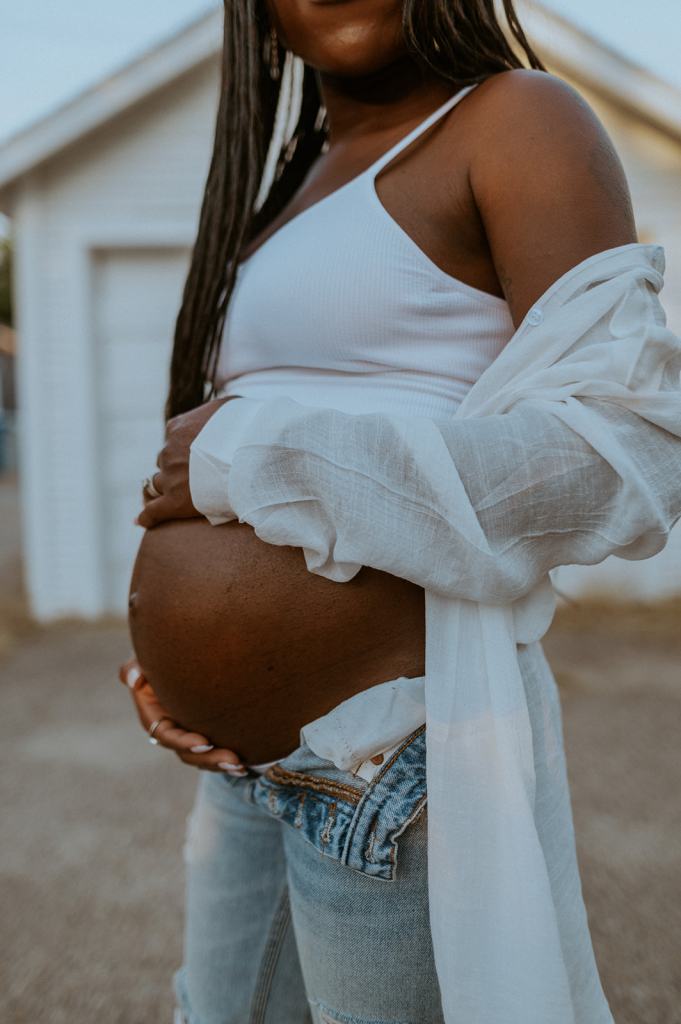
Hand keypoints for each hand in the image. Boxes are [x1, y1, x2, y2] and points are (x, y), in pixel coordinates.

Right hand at [118, 657, 247, 775]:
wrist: (184, 650)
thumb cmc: (161, 653)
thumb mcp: (143, 659)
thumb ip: (134, 667)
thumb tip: (134, 678)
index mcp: (154, 716)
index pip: (167, 735)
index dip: (184, 742)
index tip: (204, 742)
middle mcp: (172, 729)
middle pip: (187, 752)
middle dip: (209, 758)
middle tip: (233, 760)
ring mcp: (188, 732)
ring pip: (202, 756)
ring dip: (221, 763)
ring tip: (241, 766)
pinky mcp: (206, 731)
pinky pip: (214, 750)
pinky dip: (227, 759)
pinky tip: (247, 764)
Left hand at [135, 396, 235, 529]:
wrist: (252, 454)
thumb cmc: (247, 428)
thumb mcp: (228, 407)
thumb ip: (214, 411)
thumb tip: (219, 414)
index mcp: (177, 428)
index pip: (172, 439)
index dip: (183, 449)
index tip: (194, 455)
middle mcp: (169, 451)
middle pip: (165, 461)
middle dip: (175, 467)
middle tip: (192, 476)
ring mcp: (171, 476)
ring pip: (158, 483)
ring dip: (166, 488)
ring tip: (176, 496)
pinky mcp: (176, 501)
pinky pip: (154, 511)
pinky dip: (148, 516)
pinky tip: (142, 521)